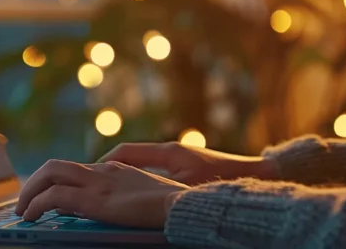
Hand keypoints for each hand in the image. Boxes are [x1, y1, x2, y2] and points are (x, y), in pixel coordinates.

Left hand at [15, 159, 188, 228]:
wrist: (182, 205)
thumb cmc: (172, 205)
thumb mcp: (146, 196)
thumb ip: (126, 196)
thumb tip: (110, 207)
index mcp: (115, 169)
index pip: (76, 169)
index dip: (55, 182)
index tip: (45, 197)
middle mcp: (102, 170)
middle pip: (55, 166)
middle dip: (34, 183)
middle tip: (25, 202)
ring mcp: (97, 183)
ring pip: (49, 174)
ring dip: (30, 192)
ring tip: (23, 211)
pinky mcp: (94, 200)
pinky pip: (53, 197)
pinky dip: (36, 204)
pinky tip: (31, 217)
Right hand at [99, 142, 278, 184]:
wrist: (257, 174)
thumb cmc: (223, 179)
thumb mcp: (186, 185)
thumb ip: (156, 183)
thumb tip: (129, 183)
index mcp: (168, 151)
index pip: (125, 153)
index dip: (104, 164)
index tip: (89, 176)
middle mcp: (172, 150)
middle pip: (130, 157)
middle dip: (110, 168)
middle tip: (92, 183)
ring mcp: (180, 157)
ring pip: (142, 164)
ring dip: (125, 175)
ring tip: (109, 190)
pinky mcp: (189, 165)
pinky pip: (156, 170)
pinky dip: (142, 179)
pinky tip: (139, 195)